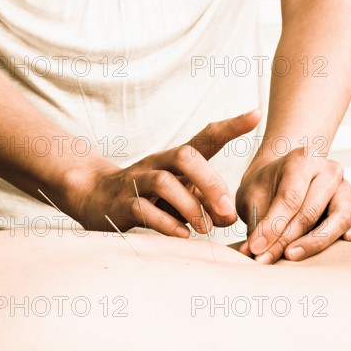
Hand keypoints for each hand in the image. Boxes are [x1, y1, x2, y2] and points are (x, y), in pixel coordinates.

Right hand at [73, 109, 261, 236]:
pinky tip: (182, 235)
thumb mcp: (178, 195)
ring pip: (164, 183)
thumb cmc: (146, 196)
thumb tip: (228, 218)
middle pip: (185, 157)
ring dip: (190, 206)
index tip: (255, 115)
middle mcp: (156, 164)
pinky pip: (144, 210)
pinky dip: (166, 223)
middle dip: (210, 182)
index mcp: (174, 159)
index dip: (230, 127)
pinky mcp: (122, 204)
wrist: (96, 198)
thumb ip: (204, 203)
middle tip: (226, 210)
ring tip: (205, 229)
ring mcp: (136, 182)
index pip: (204, 137)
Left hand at [237, 149, 350, 262]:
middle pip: (311, 211)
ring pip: (339, 218)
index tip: (255, 247)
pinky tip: (349, 240)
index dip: (272, 227)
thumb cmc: (265, 186)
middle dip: (285, 240)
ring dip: (314, 242)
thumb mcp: (251, 196)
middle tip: (265, 258)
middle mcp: (328, 171)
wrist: (278, 177)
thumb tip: (254, 250)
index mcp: (301, 160)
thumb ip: (257, 221)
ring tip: (291, 255)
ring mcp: (345, 188)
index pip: (289, 198)